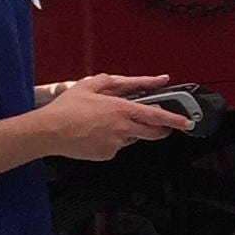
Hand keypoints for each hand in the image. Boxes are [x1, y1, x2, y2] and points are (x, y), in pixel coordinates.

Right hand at [34, 73, 192, 160]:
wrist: (48, 131)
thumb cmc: (67, 107)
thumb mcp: (91, 85)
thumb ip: (121, 81)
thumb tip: (143, 80)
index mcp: (122, 109)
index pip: (157, 116)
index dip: (175, 120)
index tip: (187, 122)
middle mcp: (123, 128)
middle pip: (153, 133)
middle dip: (159, 130)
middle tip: (155, 126)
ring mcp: (116, 144)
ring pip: (132, 139)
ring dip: (127, 132)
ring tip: (103, 124)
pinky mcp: (107, 155)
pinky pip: (116, 147)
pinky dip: (110, 141)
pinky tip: (94, 135)